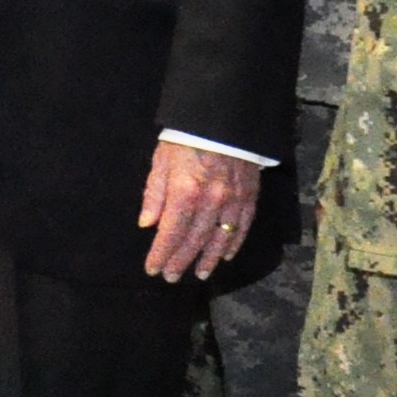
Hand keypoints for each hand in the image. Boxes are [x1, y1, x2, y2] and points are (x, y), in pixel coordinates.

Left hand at [136, 140, 261, 281]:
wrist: (223, 119)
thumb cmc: (185, 138)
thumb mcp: (161, 161)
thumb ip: (154, 194)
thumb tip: (147, 224)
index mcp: (185, 191)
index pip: (171, 232)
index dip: (161, 253)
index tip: (152, 269)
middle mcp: (211, 201)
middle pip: (194, 240)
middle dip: (181, 261)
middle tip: (172, 277)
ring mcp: (233, 200)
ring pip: (220, 238)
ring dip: (208, 259)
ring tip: (199, 274)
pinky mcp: (250, 196)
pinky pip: (243, 226)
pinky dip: (234, 243)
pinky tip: (226, 256)